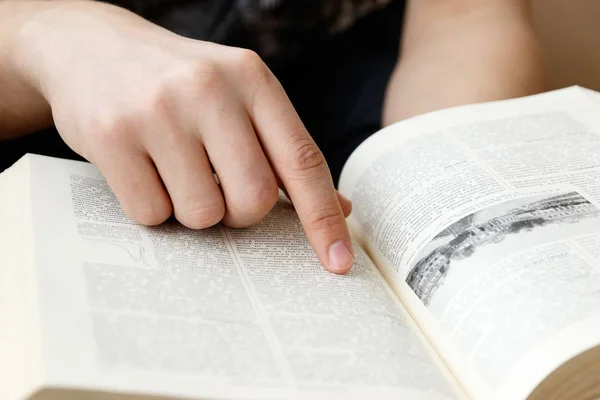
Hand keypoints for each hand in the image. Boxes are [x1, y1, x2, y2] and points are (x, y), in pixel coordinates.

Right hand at [17, 1, 353, 272]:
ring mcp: (158, 111)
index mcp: (253, 80)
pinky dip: (153, 206)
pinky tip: (142, 169)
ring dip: (192, 209)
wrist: (90, 46)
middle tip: (219, 189)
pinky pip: (151, 213)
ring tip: (174, 170)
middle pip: (253, 200)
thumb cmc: (180, 83)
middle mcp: (210, 90)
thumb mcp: (238, 96)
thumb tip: (338, 209)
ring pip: (201, 214)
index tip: (339, 263)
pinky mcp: (112, 135)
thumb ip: (285, 151)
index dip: (323, 219)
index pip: (302, 161)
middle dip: (239, 213)